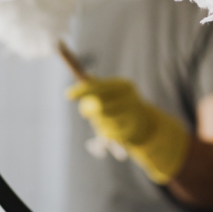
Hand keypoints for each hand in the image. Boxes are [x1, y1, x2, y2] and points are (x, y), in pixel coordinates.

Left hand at [67, 77, 189, 183]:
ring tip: (103, 119)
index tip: (67, 95)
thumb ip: (96, 85)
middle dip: (87, 109)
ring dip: (97, 122)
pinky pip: (107, 134)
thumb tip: (82, 76)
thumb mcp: (110, 91)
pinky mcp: (131, 133)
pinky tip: (112, 129)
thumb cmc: (120, 104)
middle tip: (84, 111)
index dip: (82, 91)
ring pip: (102, 122)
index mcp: (124, 86)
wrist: (145, 124)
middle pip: (99, 106)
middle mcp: (131, 100)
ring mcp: (132, 117)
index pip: (99, 87)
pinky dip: (104, 133)